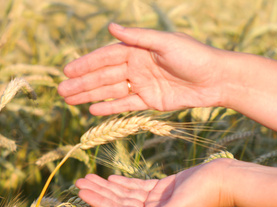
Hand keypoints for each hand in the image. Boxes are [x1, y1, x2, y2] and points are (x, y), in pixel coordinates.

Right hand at [58, 23, 225, 114]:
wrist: (216, 79)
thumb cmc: (194, 56)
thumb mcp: (165, 43)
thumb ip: (137, 38)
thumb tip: (110, 27)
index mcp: (138, 50)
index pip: (106, 58)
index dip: (86, 64)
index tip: (67, 71)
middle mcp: (137, 66)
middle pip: (104, 76)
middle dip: (82, 84)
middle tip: (60, 92)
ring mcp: (143, 85)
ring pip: (111, 92)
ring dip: (90, 96)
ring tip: (69, 101)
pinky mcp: (151, 102)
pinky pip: (126, 105)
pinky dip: (110, 107)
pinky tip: (93, 110)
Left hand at [75, 159, 233, 206]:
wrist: (222, 180)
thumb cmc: (203, 196)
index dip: (100, 203)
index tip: (82, 192)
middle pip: (118, 203)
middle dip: (98, 193)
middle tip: (78, 182)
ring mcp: (156, 201)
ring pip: (125, 194)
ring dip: (107, 186)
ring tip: (88, 177)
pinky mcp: (162, 189)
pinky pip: (138, 187)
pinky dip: (123, 183)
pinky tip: (110, 178)